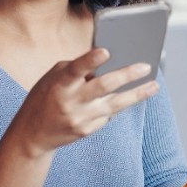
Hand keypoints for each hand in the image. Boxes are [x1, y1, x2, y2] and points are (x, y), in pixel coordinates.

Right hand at [8, 48, 158, 158]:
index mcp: (59, 84)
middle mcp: (70, 102)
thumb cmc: (45, 97)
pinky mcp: (87, 130)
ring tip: (154, 86)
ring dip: (137, 94)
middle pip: (102, 87)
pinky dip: (115, 104)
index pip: (75, 70)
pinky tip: (125, 97)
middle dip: (126, 75)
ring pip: (114, 104)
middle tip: (145, 66)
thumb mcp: (53, 78)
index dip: (90, 61)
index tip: (106, 51)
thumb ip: (77, 69)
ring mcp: (80, 118)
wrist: (32, 134)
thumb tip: (107, 61)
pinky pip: (108, 114)